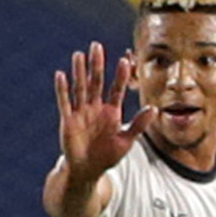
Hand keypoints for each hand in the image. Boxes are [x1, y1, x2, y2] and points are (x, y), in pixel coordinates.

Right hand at [55, 43, 151, 181]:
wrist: (87, 171)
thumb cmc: (108, 156)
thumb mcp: (126, 141)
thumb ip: (139, 125)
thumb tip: (154, 108)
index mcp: (111, 112)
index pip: (116, 89)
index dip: (120, 76)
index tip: (125, 60)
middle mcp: (96, 108)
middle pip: (96, 82)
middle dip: (96, 65)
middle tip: (97, 46)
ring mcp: (81, 113)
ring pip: (80, 88)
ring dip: (79, 72)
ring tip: (79, 54)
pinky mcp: (68, 120)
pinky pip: (65, 102)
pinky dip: (62, 89)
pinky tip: (61, 74)